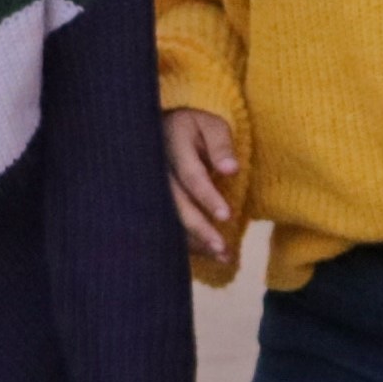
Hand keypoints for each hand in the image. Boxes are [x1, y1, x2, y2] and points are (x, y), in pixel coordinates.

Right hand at [163, 110, 240, 261]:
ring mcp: (151, 186)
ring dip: (194, 240)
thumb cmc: (196, 127)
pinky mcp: (153, 201)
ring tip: (222, 256)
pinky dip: (186, 241)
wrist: (166, 128)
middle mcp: (157, 169)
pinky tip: (208, 254)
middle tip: (221, 247)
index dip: (207, 197)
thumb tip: (231, 170)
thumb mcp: (213, 125)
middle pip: (175, 203)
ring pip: (168, 217)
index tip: (226, 216)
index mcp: (172, 145)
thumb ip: (221, 145)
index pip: (190, 176)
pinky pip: (165, 223)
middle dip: (198, 227)